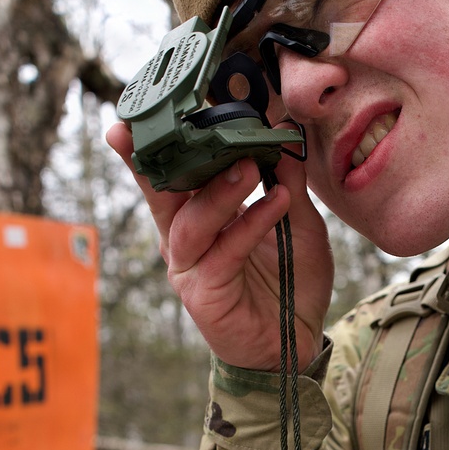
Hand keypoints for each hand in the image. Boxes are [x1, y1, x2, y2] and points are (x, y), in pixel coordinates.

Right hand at [105, 123, 333, 372]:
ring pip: (192, 221)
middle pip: (162, 192)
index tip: (151, 107)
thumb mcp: (297, 221)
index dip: (159, 141)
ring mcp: (190, 267)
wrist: (297, 342)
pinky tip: (276, 204)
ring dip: (220, 190)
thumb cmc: (290, 281)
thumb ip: (287, 180)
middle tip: (169, 124)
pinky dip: (250, 225)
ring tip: (250, 164)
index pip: (175, 171)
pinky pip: (224, 252)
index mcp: (200, 214)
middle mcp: (185, 238)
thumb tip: (284, 129)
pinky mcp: (203, 293)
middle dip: (153, 157)